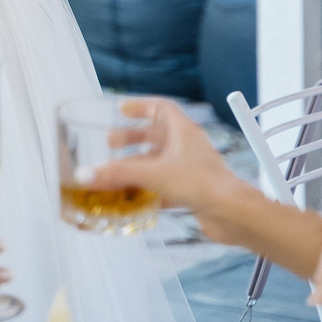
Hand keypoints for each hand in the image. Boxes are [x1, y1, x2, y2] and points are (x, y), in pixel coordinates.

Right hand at [89, 97, 253, 231]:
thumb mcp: (155, 174)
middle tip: (111, 142)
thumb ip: (119, 174)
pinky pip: (164, 186)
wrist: (233, 215)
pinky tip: (135, 200)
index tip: (122, 109)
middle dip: (133, 138)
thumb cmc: (207, 185)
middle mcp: (187, 148)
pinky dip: (148, 191)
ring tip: (118, 172)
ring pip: (159, 162)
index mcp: (183, 132)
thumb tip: (88, 174)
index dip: (141, 106)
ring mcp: (190, 170)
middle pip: (156, 136)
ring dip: (138, 166)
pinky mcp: (191, 192)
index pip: (162, 108)